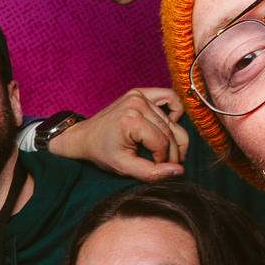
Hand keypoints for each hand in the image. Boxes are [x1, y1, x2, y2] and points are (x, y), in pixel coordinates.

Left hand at [46, 88, 187, 179]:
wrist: (85, 137)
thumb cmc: (102, 152)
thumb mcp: (123, 168)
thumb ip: (151, 173)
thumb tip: (179, 170)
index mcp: (131, 120)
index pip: (163, 144)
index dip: (164, 160)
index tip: (158, 169)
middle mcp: (137, 103)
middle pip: (170, 132)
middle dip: (172, 152)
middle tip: (166, 164)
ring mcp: (139, 95)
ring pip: (171, 120)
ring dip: (173, 138)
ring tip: (165, 150)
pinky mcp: (141, 92)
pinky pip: (169, 96)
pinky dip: (175, 110)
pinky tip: (170, 124)